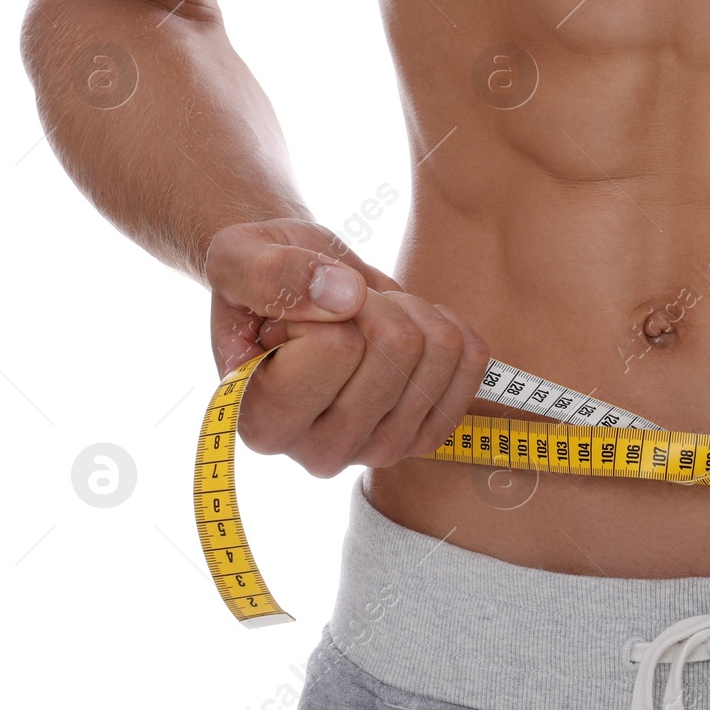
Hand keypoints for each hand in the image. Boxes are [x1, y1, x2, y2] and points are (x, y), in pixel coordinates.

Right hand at [204, 218, 489, 477]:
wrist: (296, 292)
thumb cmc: (261, 278)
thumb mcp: (238, 257)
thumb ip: (269, 274)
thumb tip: (343, 295)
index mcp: (261, 423)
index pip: (335, 347)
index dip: (323, 301)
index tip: (299, 308)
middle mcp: (320, 452)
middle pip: (397, 347)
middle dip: (373, 301)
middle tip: (338, 305)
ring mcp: (380, 450)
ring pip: (439, 349)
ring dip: (407, 309)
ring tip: (366, 317)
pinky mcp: (427, 436)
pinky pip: (472, 358)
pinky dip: (443, 322)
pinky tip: (404, 327)